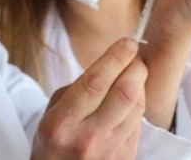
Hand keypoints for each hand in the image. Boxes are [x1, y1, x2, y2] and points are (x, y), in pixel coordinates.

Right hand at [32, 38, 145, 159]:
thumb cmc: (51, 147)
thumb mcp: (50, 116)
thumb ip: (75, 91)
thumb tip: (106, 68)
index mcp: (62, 122)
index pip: (96, 82)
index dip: (115, 58)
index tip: (128, 43)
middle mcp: (87, 137)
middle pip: (124, 93)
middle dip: (135, 68)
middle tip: (135, 57)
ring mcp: (109, 152)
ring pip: (136, 108)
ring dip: (140, 86)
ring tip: (134, 75)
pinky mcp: (125, 159)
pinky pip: (138, 125)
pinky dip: (137, 107)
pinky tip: (131, 100)